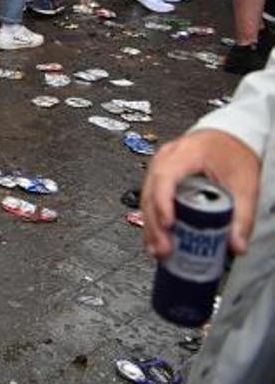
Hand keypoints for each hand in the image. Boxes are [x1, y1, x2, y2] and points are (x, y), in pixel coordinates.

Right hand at [141, 129, 259, 259]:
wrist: (230, 139)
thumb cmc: (234, 154)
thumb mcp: (244, 185)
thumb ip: (242, 217)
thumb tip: (236, 246)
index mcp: (186, 153)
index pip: (165, 177)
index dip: (164, 202)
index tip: (169, 224)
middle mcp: (166, 158)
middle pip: (150, 191)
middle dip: (154, 223)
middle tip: (165, 248)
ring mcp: (159, 166)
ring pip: (146, 198)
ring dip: (150, 226)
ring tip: (159, 251)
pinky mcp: (159, 177)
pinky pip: (150, 199)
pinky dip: (152, 221)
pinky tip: (155, 240)